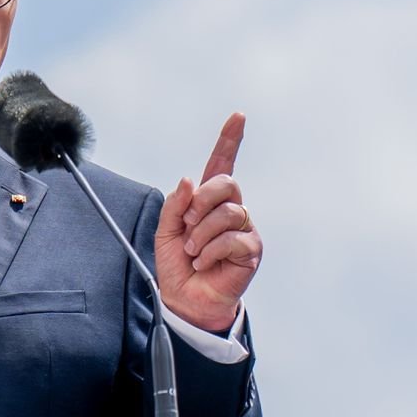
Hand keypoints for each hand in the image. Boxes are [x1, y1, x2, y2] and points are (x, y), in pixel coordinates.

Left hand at [153, 113, 259, 333]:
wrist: (184, 299)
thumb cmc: (177, 265)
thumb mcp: (165, 230)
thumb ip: (175, 204)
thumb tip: (190, 180)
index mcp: (209, 200)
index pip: (222, 164)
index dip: (230, 140)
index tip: (238, 116)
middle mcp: (231, 210)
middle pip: (226, 183)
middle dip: (201, 201)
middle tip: (187, 224)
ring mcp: (244, 229)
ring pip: (228, 213)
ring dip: (201, 234)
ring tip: (192, 252)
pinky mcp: (251, 250)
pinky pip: (232, 238)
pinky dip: (210, 251)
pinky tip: (203, 263)